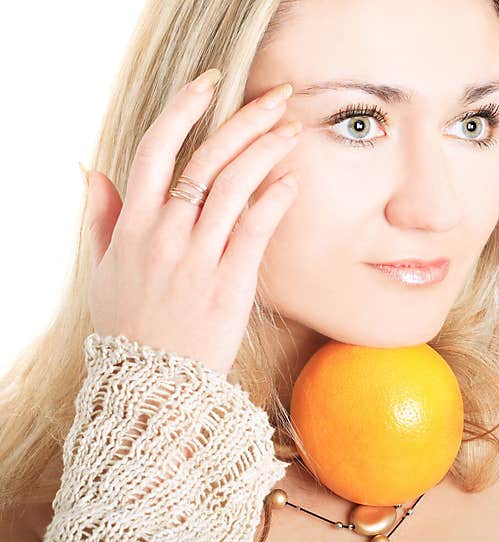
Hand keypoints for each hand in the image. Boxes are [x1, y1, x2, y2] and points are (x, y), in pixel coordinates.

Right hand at [84, 69, 301, 374]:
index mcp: (134, 224)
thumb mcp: (102, 269)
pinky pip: (255, 230)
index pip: (156, 149)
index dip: (183, 110)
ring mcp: (198, 257)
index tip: (209, 83)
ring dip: (268, 152)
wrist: (151, 385)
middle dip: (246, 120)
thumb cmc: (128, 326)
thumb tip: (89, 170)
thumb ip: (100, 217)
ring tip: (291, 130)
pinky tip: (291, 181)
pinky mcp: (230, 284)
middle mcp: (166, 234)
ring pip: (236, 187)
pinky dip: (274, 201)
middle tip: (278, 96)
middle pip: (208, 159)